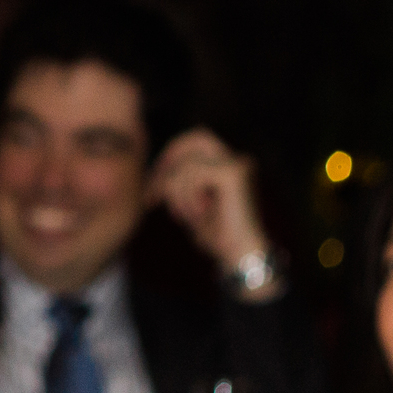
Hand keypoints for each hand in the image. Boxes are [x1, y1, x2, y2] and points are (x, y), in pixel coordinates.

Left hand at [147, 127, 269, 270]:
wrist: (239, 256)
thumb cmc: (215, 234)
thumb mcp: (189, 202)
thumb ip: (179, 181)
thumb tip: (154, 169)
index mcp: (228, 163)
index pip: (196, 139)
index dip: (171, 154)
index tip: (153, 184)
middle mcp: (237, 159)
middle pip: (197, 136)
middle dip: (171, 160)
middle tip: (156, 191)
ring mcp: (237, 164)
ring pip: (187, 164)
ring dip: (176, 193)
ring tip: (186, 216)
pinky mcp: (234, 174)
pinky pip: (193, 175)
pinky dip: (187, 197)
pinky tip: (199, 216)